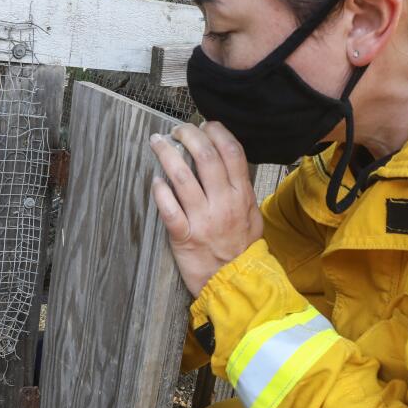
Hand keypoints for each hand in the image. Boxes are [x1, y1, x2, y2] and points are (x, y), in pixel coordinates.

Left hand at [149, 122, 263, 296]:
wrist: (234, 282)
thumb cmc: (241, 248)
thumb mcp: (252, 215)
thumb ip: (241, 190)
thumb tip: (226, 161)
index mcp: (242, 195)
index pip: (231, 151)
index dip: (215, 131)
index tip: (203, 124)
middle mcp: (224, 204)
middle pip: (205, 157)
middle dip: (187, 135)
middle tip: (176, 130)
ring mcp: (204, 220)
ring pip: (182, 178)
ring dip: (166, 155)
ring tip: (157, 142)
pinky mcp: (185, 237)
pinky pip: (169, 210)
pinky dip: (160, 192)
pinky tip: (155, 181)